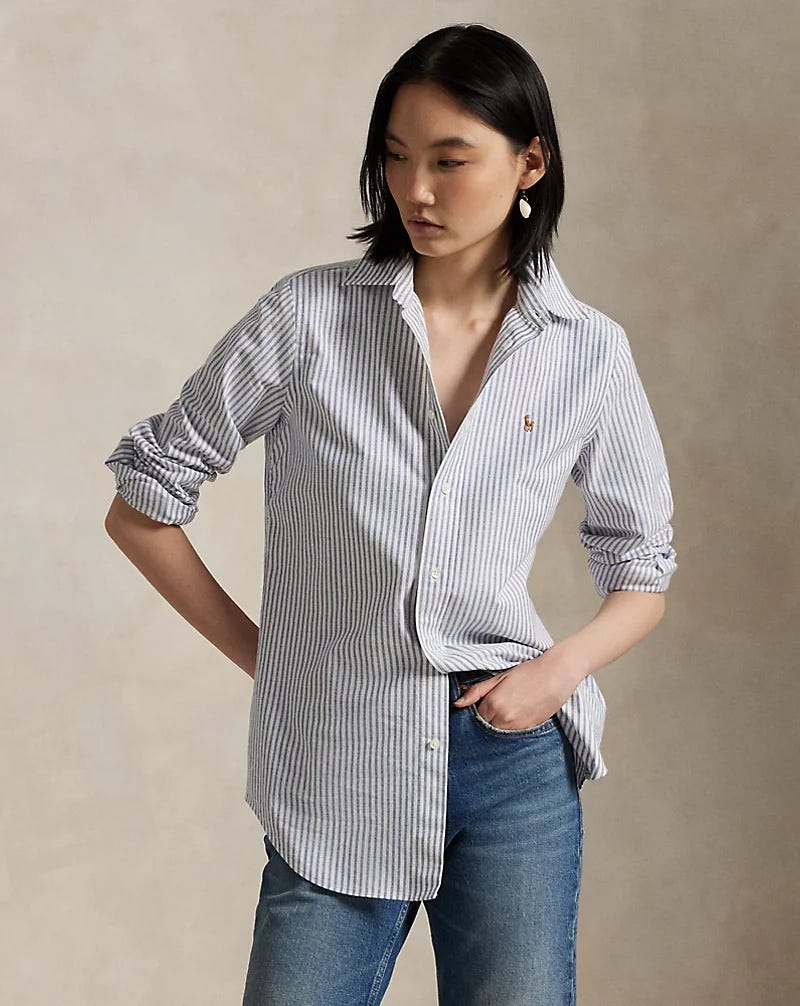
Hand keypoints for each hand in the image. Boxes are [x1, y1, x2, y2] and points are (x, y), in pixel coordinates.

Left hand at [452, 652, 583, 729]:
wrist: (556, 674)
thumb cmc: (529, 672)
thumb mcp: (499, 677)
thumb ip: (476, 691)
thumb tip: (457, 704)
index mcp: (493, 703)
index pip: (475, 716)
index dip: (478, 709)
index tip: (483, 704)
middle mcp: (503, 718)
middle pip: (485, 727)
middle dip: (487, 719)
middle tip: (496, 706)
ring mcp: (517, 726)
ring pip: (498, 732)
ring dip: (498, 724)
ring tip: (509, 708)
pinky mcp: (529, 729)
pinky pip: (512, 734)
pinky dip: (511, 727)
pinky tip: (518, 713)